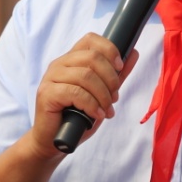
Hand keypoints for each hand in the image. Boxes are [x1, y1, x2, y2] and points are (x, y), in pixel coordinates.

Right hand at [24, 33, 137, 159]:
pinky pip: (76, 92)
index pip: (91, 40)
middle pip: (92, 57)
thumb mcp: (101, 94)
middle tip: (114, 97)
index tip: (119, 68)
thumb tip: (134, 53)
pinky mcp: (47, 93)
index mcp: (71, 60)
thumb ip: (115, 75)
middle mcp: (59, 64)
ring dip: (102, 95)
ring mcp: (51, 78)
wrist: (54, 141)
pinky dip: (91, 105)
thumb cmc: (76, 118)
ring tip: (106, 110)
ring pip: (85, 75)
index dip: (109, 50)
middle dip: (110, 78)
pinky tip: (96, 114)